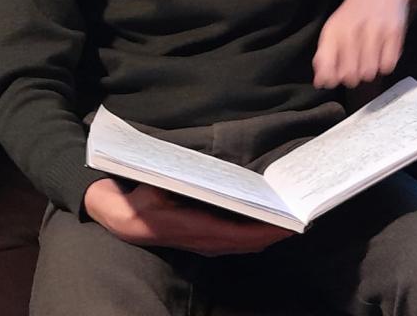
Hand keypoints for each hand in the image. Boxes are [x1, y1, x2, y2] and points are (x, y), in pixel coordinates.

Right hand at [84, 178, 293, 255]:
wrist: (116, 216)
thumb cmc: (138, 195)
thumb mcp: (157, 185)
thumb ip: (182, 182)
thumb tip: (207, 173)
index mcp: (193, 227)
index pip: (240, 235)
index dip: (267, 231)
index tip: (290, 222)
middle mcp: (202, 240)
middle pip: (249, 242)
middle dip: (274, 232)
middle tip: (299, 215)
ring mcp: (202, 243)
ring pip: (244, 244)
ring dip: (266, 234)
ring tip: (287, 216)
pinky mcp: (201, 240)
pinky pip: (235, 241)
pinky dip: (253, 234)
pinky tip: (265, 220)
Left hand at [312, 0, 416, 88]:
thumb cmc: (355, 12)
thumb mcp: (334, 28)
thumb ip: (324, 56)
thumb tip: (320, 83)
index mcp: (333, 31)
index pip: (327, 67)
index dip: (330, 79)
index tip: (335, 78)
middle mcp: (351, 31)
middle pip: (350, 76)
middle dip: (353, 78)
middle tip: (356, 67)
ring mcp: (374, 32)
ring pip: (369, 73)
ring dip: (370, 71)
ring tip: (370, 58)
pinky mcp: (394, 33)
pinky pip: (388, 65)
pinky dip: (386, 64)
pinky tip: (383, 52)